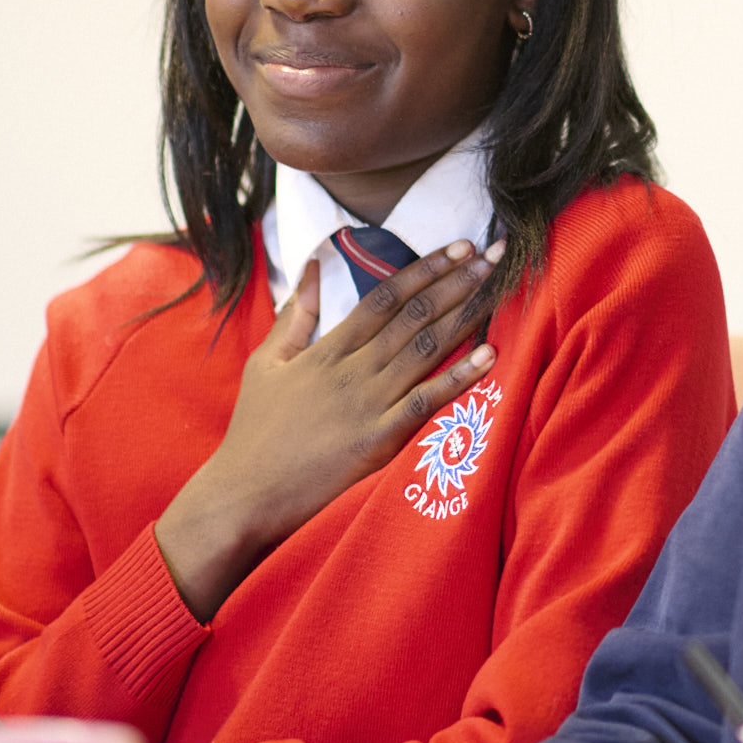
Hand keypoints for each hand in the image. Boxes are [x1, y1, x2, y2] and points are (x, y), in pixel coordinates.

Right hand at [156, 239, 500, 620]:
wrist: (244, 495)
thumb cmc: (256, 431)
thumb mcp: (267, 363)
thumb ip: (295, 313)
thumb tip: (312, 264)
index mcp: (328, 349)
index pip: (385, 296)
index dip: (425, 267)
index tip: (459, 246)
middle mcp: (353, 369)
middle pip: (415, 315)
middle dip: (458, 281)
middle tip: (495, 254)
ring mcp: (368, 404)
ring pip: (426, 348)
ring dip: (466, 315)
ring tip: (499, 286)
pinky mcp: (379, 440)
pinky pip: (427, 402)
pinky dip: (460, 377)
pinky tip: (490, 354)